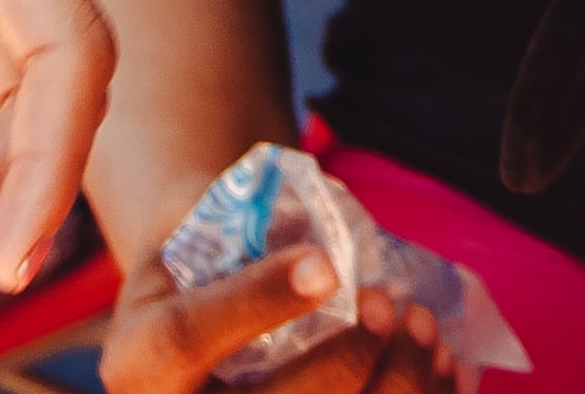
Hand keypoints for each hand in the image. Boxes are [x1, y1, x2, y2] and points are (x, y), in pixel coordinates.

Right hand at [90, 249, 458, 393]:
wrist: (196, 313)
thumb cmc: (199, 256)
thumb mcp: (184, 220)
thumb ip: (225, 208)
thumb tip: (309, 214)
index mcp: (139, 363)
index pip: (186, 340)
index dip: (258, 302)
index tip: (325, 265)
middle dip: (343, 362)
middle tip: (388, 304)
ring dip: (393, 389)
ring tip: (426, 333)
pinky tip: (446, 369)